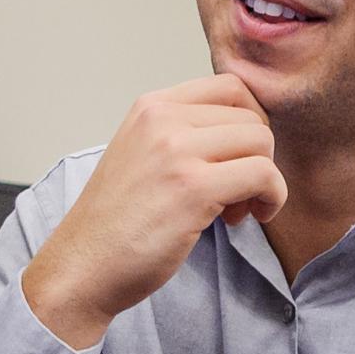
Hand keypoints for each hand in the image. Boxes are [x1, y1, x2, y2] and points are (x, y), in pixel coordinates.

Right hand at [20, 74, 286, 347]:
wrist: (83, 266)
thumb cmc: (115, 223)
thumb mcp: (141, 154)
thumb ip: (183, 134)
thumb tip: (246, 133)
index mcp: (151, 107)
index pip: (231, 87)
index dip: (252, 121)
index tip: (241, 157)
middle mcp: (162, 119)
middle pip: (252, 116)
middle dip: (258, 156)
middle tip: (237, 193)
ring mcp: (176, 151)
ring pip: (262, 142)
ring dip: (265, 179)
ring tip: (236, 209)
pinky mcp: (193, 188)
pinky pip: (264, 175)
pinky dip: (271, 198)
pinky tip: (248, 217)